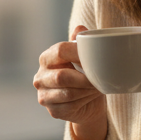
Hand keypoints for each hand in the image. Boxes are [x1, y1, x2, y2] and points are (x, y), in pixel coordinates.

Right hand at [33, 25, 107, 139]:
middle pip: (62, 76)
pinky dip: (85, 101)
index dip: (80, 53)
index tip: (96, 57)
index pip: (60, 50)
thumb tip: (80, 28)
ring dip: (87, 90)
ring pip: (69, 93)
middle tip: (99, 78)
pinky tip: (90, 96)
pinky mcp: (53, 111)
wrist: (88, 102)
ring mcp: (44, 95)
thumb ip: (80, 42)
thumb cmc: (84, 74)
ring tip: (97, 86)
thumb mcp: (84, 56)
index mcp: (46, 58)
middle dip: (85, 79)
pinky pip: (71, 106)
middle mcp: (40, 77)